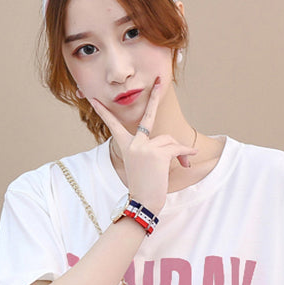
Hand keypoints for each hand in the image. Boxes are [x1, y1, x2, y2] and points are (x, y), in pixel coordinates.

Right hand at [87, 78, 196, 213]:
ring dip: (178, 152)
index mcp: (126, 146)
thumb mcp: (144, 166)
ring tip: (183, 164)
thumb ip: (155, 150)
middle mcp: (134, 144)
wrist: (143, 203)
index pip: (113, 125)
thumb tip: (178, 146)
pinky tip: (190, 160)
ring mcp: (144, 147)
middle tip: (159, 81)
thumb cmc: (144, 188)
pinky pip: (177, 148)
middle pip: (147, 117)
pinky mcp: (157, 153)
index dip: (104, 112)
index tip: (94, 100)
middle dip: (154, 97)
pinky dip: (186, 154)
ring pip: (168, 140)